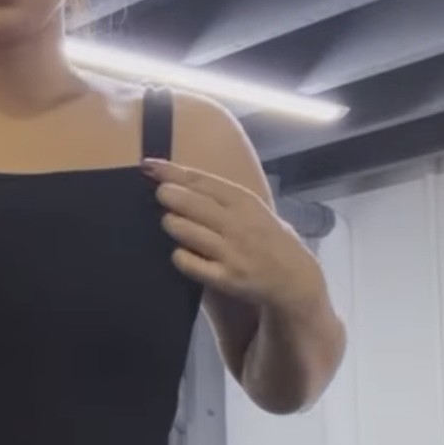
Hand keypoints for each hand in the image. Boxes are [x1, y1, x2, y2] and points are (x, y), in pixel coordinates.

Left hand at [144, 157, 323, 312]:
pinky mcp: (226, 278)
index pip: (202, 181)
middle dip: (168, 195)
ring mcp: (231, 251)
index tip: (149, 165)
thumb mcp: (253, 209)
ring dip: (171, 224)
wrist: (295, 278)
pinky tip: (180, 253)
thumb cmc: (268, 239)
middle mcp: (237, 223)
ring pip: (186, 231)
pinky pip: (189, 263)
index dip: (172, 172)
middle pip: (190, 203)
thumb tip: (181, 181)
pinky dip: (179, 256)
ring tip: (170, 223)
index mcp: (244, 201)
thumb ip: (223, 197)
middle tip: (159, 194)